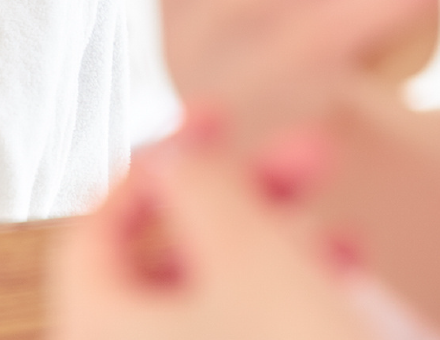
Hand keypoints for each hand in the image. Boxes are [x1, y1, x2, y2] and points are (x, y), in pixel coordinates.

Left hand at [51, 116, 372, 339]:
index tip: (217, 122)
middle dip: (243, 198)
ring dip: (278, 248)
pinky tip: (345, 273)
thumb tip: (168, 152)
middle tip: (314, 155)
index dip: (156, 165)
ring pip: (214, 304)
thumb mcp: (252, 256)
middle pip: (166, 261)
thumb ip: (200, 185)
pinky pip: (244, 339)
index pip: (93, 230)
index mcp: (97, 331)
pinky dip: (286, 302)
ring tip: (346, 228)